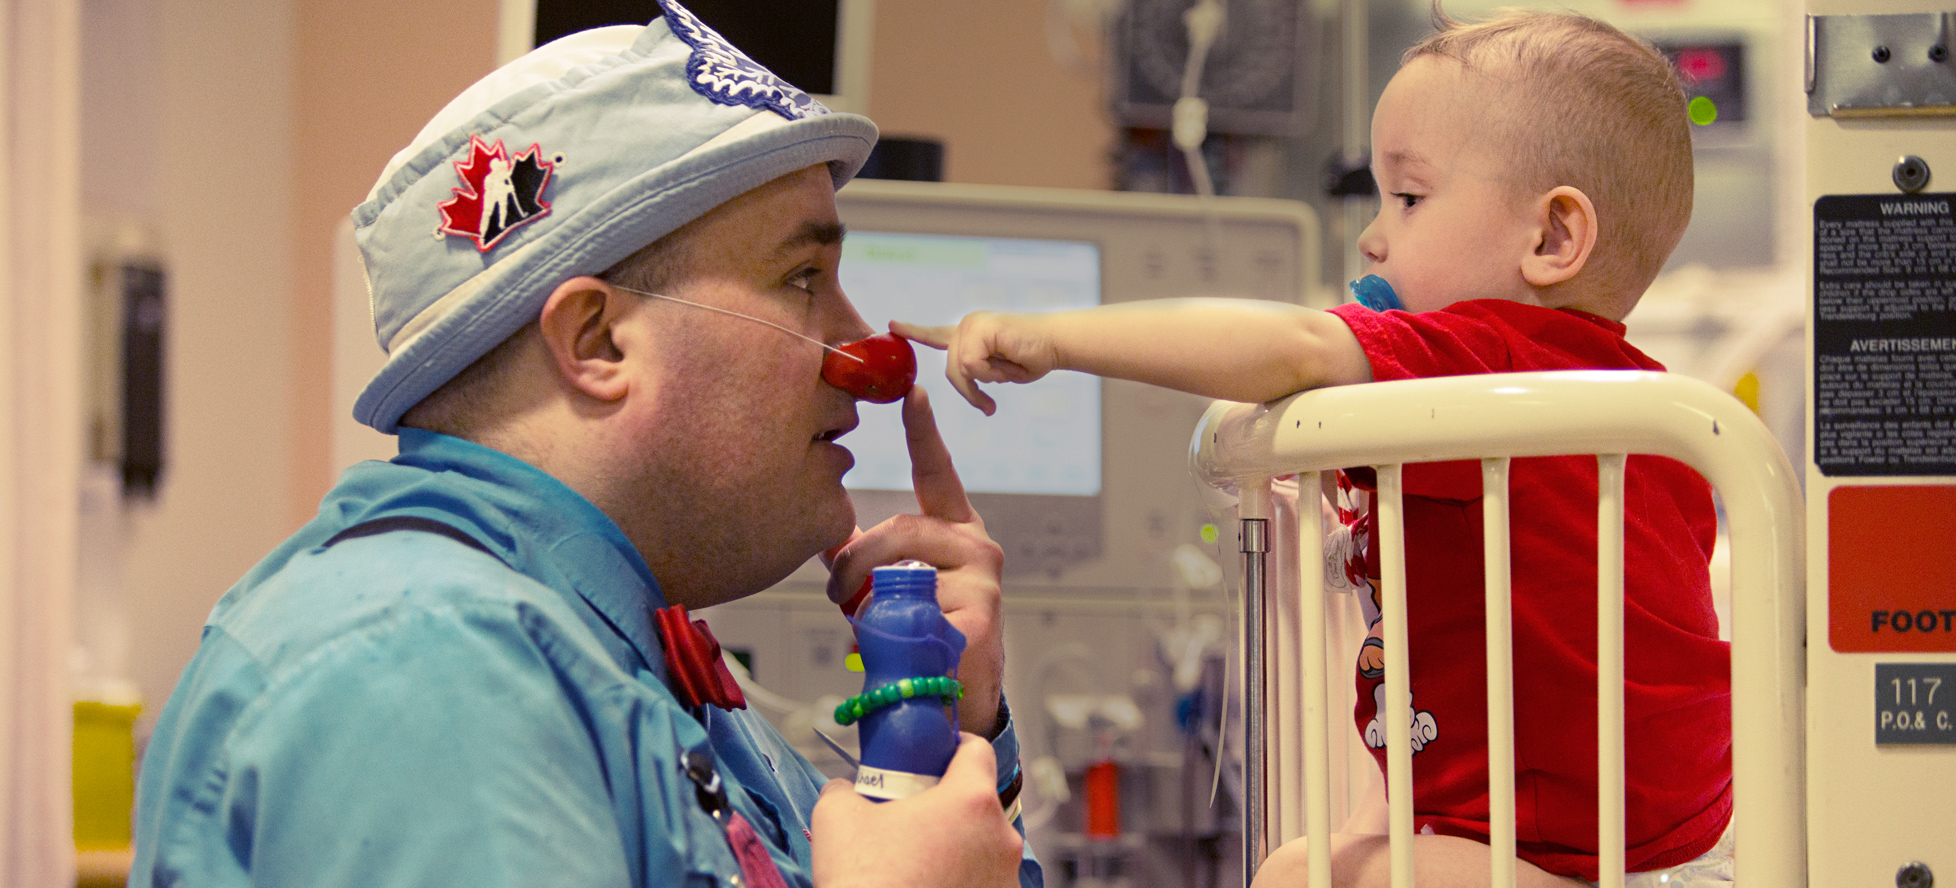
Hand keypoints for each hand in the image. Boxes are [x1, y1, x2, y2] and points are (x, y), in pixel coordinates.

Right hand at [811, 734, 1022, 887]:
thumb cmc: (864, 880)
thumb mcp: (836, 818)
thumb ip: (844, 788)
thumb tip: (845, 788)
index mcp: (971, 800)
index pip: (977, 750)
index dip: (953, 747)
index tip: (934, 757)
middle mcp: (1002, 837)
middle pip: (980, 803)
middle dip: (950, 806)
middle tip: (914, 818)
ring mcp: (1007, 878)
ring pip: (985, 846)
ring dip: (959, 847)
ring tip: (919, 863)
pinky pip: (985, 881)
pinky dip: (964, 881)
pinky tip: (931, 887)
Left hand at [824, 388, 1005, 735]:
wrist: (953, 703)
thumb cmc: (922, 637)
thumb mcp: (889, 584)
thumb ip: (863, 554)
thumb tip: (818, 527)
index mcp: (955, 529)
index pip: (938, 472)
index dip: (923, 431)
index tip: (912, 389)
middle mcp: (977, 547)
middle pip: (901, 527)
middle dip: (857, 558)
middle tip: (836, 591)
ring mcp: (984, 582)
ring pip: (903, 569)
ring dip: (869, 600)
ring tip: (865, 627)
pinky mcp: (980, 619)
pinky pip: (914, 613)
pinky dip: (891, 634)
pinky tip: (905, 650)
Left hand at [891, 316, 1057, 415]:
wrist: (1057, 343)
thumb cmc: (1032, 357)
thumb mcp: (997, 371)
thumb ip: (977, 372)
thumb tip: (966, 372)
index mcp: (969, 335)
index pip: (936, 335)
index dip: (914, 332)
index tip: (892, 327)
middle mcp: (967, 326)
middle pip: (952, 371)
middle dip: (973, 390)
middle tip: (993, 398)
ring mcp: (971, 324)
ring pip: (962, 369)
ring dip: (990, 378)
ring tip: (1011, 367)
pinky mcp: (978, 327)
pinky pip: (972, 364)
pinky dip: (993, 371)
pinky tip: (1010, 359)